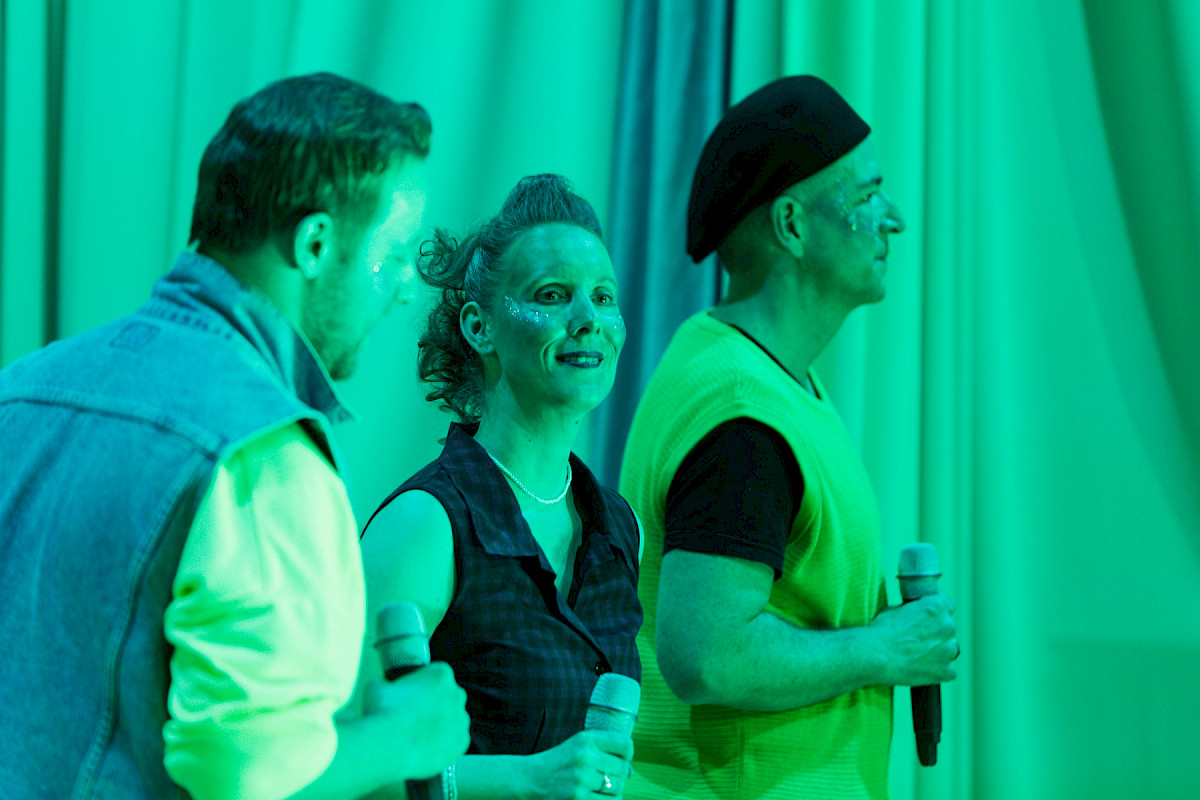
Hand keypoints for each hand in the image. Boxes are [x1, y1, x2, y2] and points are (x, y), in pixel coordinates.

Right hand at [362, 662, 469, 780]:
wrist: (390, 747)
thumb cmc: (383, 713)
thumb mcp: (376, 687)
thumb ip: (385, 683)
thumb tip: (382, 686)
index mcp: (440, 674)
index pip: (435, 673)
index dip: (420, 684)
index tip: (409, 694)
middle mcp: (457, 694)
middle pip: (447, 695)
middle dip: (433, 703)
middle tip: (412, 715)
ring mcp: (461, 720)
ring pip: (452, 719)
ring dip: (439, 724)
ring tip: (416, 735)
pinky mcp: (461, 742)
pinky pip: (454, 741)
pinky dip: (443, 744)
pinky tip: (425, 748)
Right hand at [524, 730, 633, 798]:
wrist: (531, 780)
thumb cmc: (560, 763)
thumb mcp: (579, 745)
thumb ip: (604, 750)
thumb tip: (631, 770)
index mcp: (586, 739)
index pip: (625, 744)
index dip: (627, 754)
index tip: (621, 759)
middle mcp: (585, 757)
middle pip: (623, 769)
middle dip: (618, 775)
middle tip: (604, 777)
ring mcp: (582, 780)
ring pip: (617, 788)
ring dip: (613, 791)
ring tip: (599, 788)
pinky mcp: (578, 799)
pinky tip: (596, 797)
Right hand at [869, 595, 957, 686]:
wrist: (875, 655)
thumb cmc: (881, 631)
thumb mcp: (896, 609)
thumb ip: (915, 611)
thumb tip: (916, 615)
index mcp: (936, 606)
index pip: (948, 604)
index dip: (937, 612)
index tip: (930, 619)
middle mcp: (947, 626)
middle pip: (949, 628)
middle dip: (937, 633)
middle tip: (918, 640)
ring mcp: (948, 649)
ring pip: (950, 649)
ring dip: (939, 652)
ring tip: (918, 656)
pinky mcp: (946, 670)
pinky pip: (949, 671)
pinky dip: (938, 671)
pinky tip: (922, 668)